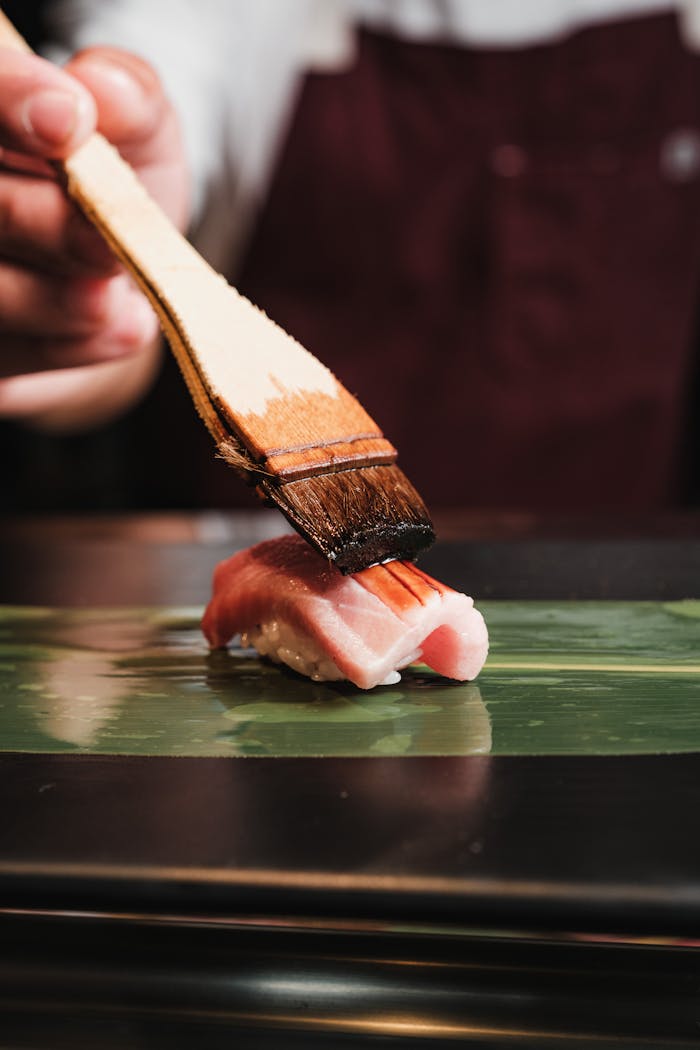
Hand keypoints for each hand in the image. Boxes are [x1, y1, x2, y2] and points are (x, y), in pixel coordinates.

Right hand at [0, 46, 190, 428]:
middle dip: (44, 225)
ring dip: (59, 301)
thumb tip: (104, 91)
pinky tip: (117, 326)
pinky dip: (67, 347)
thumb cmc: (117, 187)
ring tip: (121, 299)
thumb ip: (129, 99)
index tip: (70, 125)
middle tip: (110, 246)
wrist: (118, 276)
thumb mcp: (140, 131)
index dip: (7, 101)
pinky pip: (4, 360)